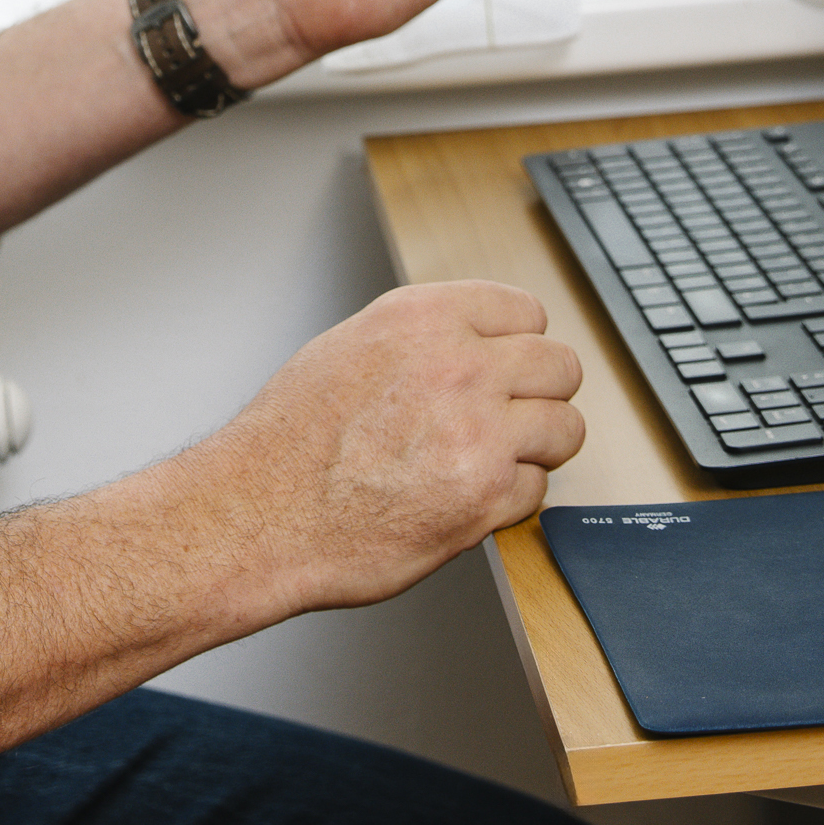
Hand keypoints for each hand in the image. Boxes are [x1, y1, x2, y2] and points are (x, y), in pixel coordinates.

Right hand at [196, 281, 584, 615]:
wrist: (258, 513)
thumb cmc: (289, 440)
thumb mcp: (349, 346)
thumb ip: (421, 337)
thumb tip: (469, 340)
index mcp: (424, 318)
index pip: (526, 311)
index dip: (521, 344)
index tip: (514, 365)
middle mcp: (458, 366)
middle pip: (561, 366)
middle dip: (541, 394)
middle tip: (515, 416)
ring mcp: (478, 432)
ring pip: (565, 429)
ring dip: (537, 448)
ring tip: (497, 460)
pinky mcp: (484, 498)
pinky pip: (537, 490)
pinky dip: (510, 500)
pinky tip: (468, 496)